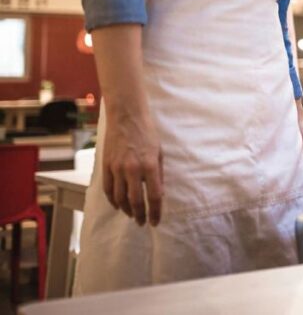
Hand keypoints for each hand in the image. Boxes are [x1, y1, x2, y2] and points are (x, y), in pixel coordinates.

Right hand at [102, 109, 162, 225]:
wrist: (127, 117)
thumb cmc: (147, 133)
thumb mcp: (159, 153)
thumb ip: (158, 174)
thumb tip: (158, 193)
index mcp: (150, 165)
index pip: (154, 196)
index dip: (155, 212)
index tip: (156, 221)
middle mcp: (133, 169)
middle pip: (135, 201)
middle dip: (140, 215)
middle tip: (142, 222)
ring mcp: (117, 168)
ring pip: (120, 198)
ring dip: (126, 210)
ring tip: (132, 215)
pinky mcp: (106, 166)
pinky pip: (108, 189)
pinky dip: (113, 200)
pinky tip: (118, 205)